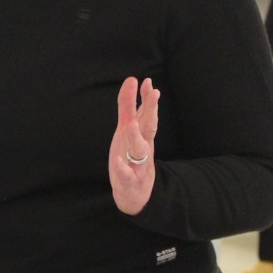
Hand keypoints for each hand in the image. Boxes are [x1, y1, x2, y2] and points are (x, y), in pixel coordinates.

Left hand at [108, 76, 159, 215]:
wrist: (135, 192)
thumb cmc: (132, 156)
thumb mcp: (129, 130)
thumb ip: (131, 106)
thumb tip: (135, 80)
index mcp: (142, 135)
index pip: (147, 114)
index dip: (148, 99)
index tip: (148, 82)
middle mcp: (143, 146)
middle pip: (149, 127)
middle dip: (151, 111)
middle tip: (154, 93)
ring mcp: (137, 163)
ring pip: (140, 150)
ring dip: (136, 137)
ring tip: (131, 124)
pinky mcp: (129, 180)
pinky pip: (127, 174)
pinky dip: (122, 167)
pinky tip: (117, 160)